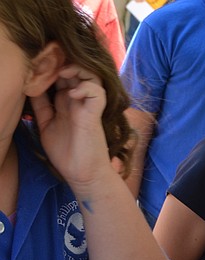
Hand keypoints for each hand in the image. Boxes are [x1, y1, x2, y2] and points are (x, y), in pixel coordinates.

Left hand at [29, 64, 114, 197]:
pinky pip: (96, 93)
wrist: (83, 174)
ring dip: (77, 70)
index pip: (63, 75)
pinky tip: (71, 93)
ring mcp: (88, 107)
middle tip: (49, 64)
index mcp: (67, 102)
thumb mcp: (46, 124)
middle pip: (77, 70)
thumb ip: (41, 106)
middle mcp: (79, 101)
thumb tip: (30, 86)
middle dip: (63, 63)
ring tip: (63, 73)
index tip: (39, 65)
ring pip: (91, 75)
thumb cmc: (67, 153)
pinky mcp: (95, 115)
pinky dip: (85, 88)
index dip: (53, 66)